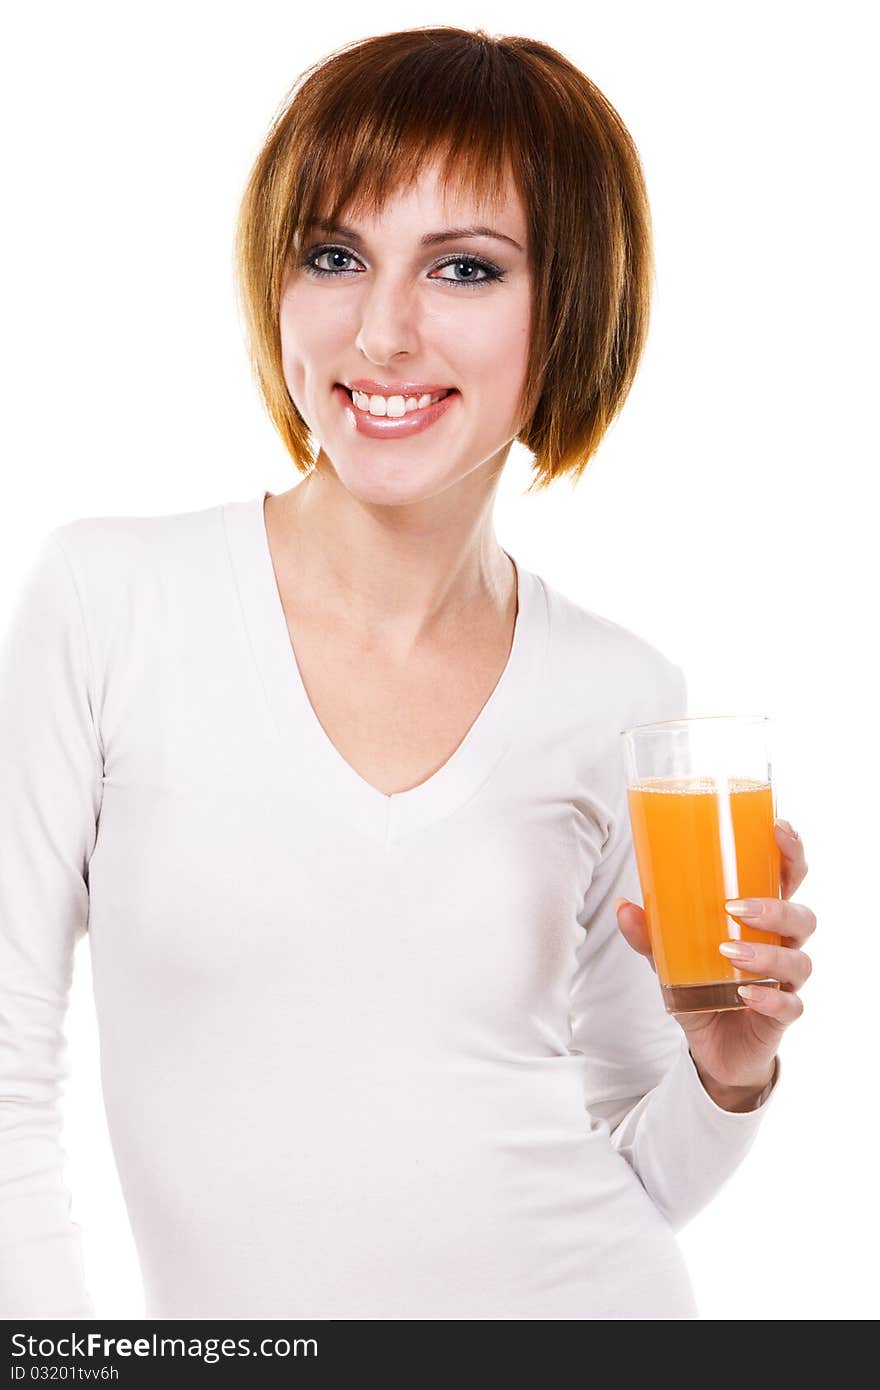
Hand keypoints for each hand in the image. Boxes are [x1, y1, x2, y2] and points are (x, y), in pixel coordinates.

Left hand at [613, 819, 813, 1095]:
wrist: (713, 1047)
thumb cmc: (701, 985)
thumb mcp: (669, 956)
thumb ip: (651, 934)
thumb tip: (623, 905)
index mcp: (763, 918)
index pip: (789, 878)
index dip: (791, 852)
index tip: (777, 829)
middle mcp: (782, 945)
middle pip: (802, 917)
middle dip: (776, 908)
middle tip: (737, 907)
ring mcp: (785, 982)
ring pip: (798, 960)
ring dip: (767, 955)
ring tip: (729, 953)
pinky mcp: (780, 1017)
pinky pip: (789, 1006)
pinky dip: (770, 999)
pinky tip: (749, 996)